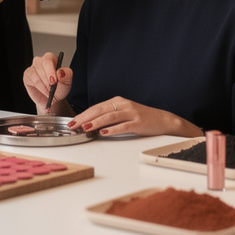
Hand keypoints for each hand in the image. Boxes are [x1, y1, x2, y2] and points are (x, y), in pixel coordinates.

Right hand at [22, 52, 71, 112]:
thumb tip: (60, 72)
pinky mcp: (27, 75)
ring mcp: (33, 67)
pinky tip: (43, 91)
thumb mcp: (67, 82)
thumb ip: (67, 75)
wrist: (52, 99)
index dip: (51, 71)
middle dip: (47, 79)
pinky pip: (31, 80)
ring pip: (36, 74)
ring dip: (43, 86)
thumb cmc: (60, 88)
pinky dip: (39, 88)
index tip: (54, 82)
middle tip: (51, 89)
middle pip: (41, 64)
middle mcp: (41, 61)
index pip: (49, 60)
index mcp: (52, 59)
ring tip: (49, 92)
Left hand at [68, 97, 194, 137]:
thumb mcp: (123, 113)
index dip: (83, 113)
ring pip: (109, 117)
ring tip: (85, 128)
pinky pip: (123, 126)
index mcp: (118, 101)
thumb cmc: (142, 117)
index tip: (72, 120)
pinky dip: (112, 129)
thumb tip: (91, 124)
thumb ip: (109, 116)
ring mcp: (131, 113)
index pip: (97, 107)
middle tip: (73, 125)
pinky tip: (103, 133)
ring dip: (95, 122)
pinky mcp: (138, 122)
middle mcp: (123, 105)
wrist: (163, 120)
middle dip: (84, 117)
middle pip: (100, 110)